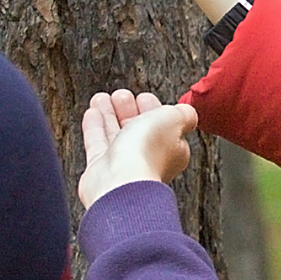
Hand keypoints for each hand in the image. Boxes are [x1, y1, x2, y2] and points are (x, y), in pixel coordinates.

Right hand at [78, 89, 197, 208]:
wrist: (120, 184)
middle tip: (121, 95)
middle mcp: (148, 158)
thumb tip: (188, 112)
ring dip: (109, 113)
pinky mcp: (101, 170)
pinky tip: (92, 112)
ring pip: (116, 134)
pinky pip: (98, 143)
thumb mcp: (174, 119)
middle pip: (138, 129)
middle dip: (129, 109)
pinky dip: (95, 126)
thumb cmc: (148, 153)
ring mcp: (124, 165)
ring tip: (101, 98)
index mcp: (172, 149)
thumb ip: (184, 114)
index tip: (143, 97)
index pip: (163, 125)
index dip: (153, 108)